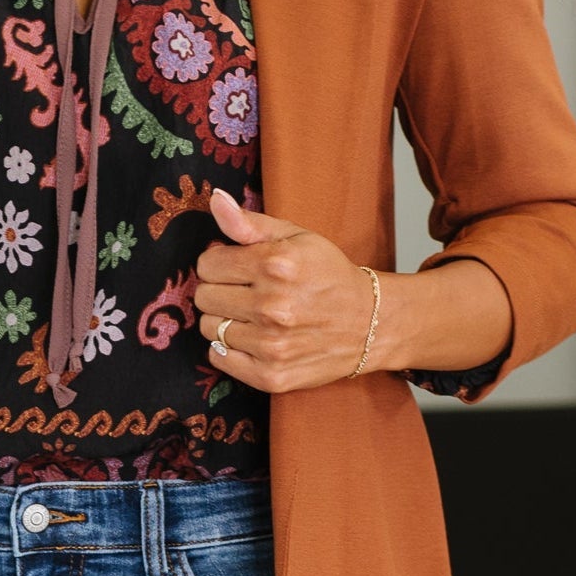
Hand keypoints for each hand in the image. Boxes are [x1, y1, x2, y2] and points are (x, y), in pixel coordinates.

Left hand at [194, 188, 377, 391]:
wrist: (370, 324)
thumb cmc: (329, 276)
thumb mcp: (297, 237)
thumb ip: (250, 222)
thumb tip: (215, 200)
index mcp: (276, 265)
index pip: (208, 264)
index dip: (220, 263)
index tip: (238, 267)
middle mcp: (273, 306)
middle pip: (205, 297)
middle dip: (220, 290)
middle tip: (247, 292)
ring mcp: (272, 344)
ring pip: (209, 328)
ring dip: (225, 320)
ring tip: (253, 315)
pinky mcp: (271, 375)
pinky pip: (219, 357)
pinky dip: (229, 349)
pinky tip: (252, 338)